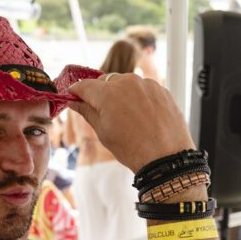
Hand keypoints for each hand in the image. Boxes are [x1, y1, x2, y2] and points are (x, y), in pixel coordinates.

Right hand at [68, 74, 194, 172]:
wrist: (167, 158)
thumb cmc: (132, 149)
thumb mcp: (103, 132)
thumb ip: (87, 112)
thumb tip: (74, 102)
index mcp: (107, 93)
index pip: (84, 85)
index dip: (76, 91)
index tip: (74, 97)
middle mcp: (127, 82)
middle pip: (105, 81)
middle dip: (100, 93)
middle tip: (102, 112)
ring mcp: (146, 84)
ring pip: (125, 83)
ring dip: (120, 94)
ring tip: (126, 117)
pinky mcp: (161, 90)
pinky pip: (143, 88)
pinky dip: (138, 97)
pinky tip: (142, 116)